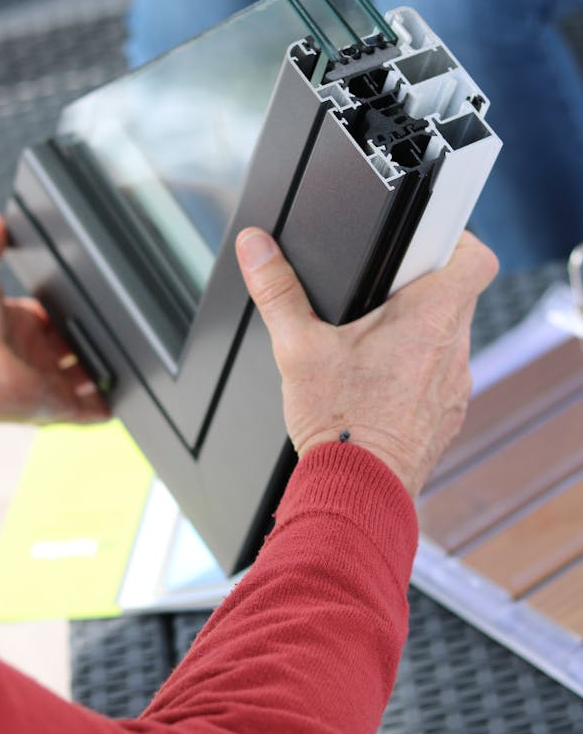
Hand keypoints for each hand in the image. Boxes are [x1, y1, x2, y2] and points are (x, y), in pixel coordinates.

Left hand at [0, 210, 108, 426]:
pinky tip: (123, 396)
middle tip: (113, 329)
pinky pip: (87, 410)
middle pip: (68, 348)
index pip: (46, 317)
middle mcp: (27, 355)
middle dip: (89, 341)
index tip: (83, 302)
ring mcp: (42, 382)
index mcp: (11, 324)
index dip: (65, 310)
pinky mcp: (54, 405)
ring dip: (101, 373)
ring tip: (127, 360)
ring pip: (81, 380)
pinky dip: (105, 406)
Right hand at [235, 228, 497, 497]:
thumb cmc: (340, 423)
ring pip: (447, 339)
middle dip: (418, 292)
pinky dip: (416, 373)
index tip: (423, 246)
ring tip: (371, 346)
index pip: (476, 258)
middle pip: (455, 297)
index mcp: (430, 318)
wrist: (357, 490)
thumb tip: (257, 248)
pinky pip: (440, 378)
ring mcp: (455, 386)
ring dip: (417, 335)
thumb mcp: (297, 346)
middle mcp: (454, 350)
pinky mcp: (447, 415)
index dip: (454, 242)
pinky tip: (379, 384)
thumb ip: (277, 290)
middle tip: (377, 299)